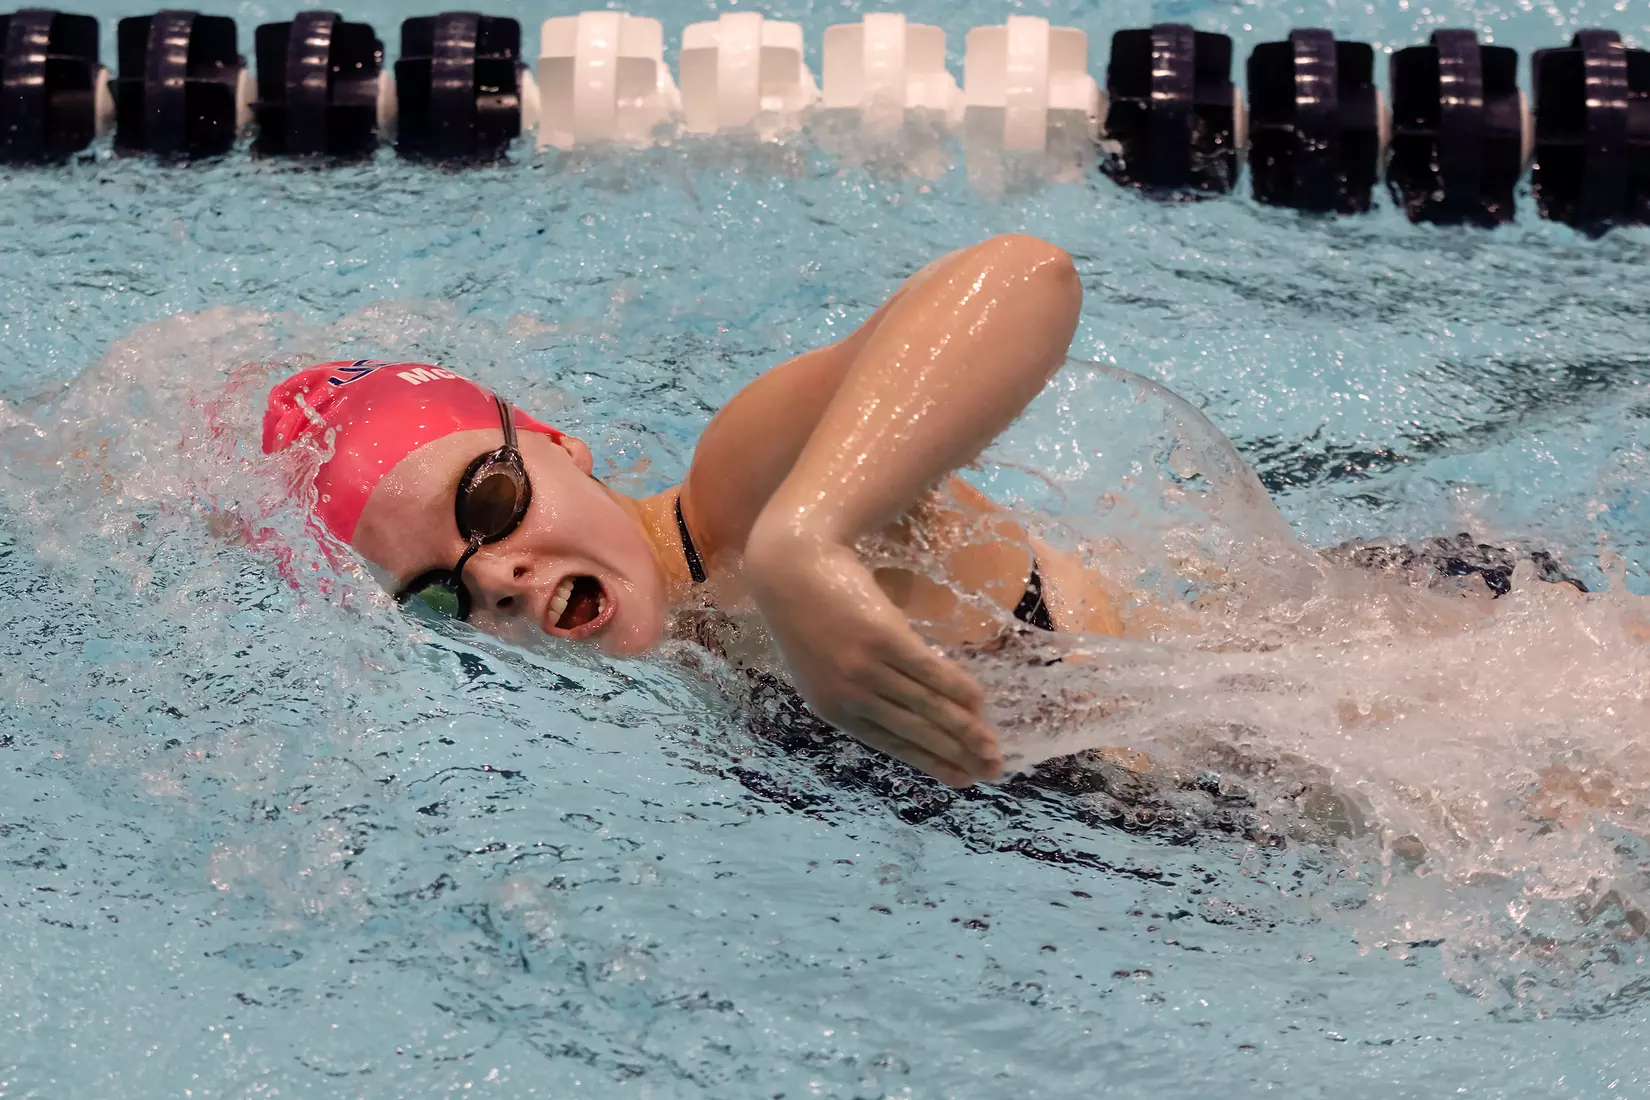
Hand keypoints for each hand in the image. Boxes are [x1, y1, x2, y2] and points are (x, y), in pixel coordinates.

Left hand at [743, 521, 1001, 786]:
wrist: (791, 569)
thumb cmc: (810, 616)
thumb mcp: (824, 667)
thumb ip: (859, 694)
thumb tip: (912, 715)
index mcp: (832, 710)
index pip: (891, 743)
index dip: (930, 762)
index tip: (962, 780)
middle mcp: (849, 696)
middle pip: (914, 730)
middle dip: (956, 754)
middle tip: (991, 769)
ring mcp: (866, 668)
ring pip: (926, 705)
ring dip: (965, 729)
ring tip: (992, 746)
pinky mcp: (882, 638)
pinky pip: (929, 670)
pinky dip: (957, 688)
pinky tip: (979, 701)